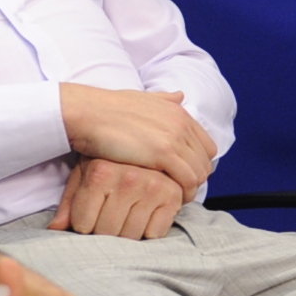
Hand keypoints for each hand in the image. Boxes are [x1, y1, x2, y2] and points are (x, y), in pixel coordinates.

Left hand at [53, 157, 189, 239]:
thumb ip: (69, 203)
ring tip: (125, 217)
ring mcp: (153, 187)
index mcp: (101, 173)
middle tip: (107, 219)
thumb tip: (54, 229)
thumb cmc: (107, 158)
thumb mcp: (84, 174)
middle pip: (106, 232)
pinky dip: (149, 231)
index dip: (83, 226)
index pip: (83, 225)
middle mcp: (128, 179)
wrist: (144, 135)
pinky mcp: (173, 195)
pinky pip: (155, 233)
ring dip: (126, 233)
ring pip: (130, 235)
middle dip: (104, 232)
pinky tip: (145, 215)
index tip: (88, 217)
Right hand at [59, 83, 217, 192]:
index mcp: (179, 112)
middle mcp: (182, 124)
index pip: (207, 146)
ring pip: (199, 173)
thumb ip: (164, 100)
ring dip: (190, 189)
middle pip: (205, 162)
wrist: (88, 113)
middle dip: (195, 179)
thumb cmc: (107, 109)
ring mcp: (174, 138)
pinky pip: (187, 180)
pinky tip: (170, 200)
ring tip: (174, 199)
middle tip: (180, 192)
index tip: (184, 177)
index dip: (197, 164)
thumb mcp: (142, 98)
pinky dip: (183, 193)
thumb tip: (180, 95)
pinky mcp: (163, 153)